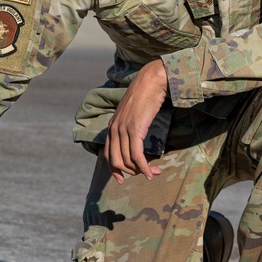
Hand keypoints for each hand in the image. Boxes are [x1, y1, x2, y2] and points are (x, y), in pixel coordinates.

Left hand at [104, 59, 168, 183]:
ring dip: (141, 171)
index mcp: (111, 127)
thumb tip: (134, 142)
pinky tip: (151, 172)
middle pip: (116, 161)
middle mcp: (114, 130)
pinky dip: (144, 167)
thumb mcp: (132, 114)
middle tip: (145, 175)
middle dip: (130, 172)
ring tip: (153, 173)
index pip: (107, 155)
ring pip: (127, 160)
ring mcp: (123, 129)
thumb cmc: (145, 96)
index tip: (122, 180)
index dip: (114, 170)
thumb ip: (128, 128)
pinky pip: (137, 155)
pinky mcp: (135, 129)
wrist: (151, 81)